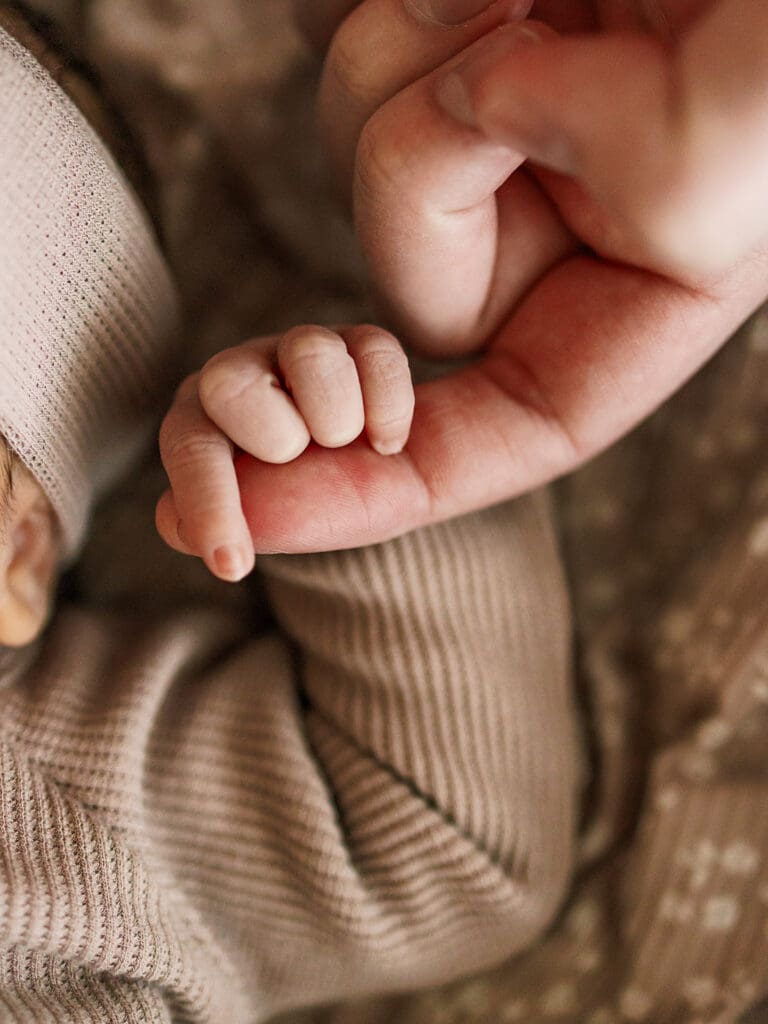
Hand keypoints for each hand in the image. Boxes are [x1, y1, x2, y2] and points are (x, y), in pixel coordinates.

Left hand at [156, 325, 412, 578]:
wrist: (414, 482)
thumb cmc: (333, 503)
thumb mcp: (281, 526)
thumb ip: (225, 521)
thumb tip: (173, 519)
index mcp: (205, 421)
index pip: (188, 446)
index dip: (208, 502)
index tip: (234, 566)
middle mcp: (241, 374)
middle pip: (227, 383)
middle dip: (278, 439)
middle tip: (301, 458)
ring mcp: (299, 350)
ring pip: (310, 353)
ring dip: (340, 421)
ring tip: (348, 443)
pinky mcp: (358, 339)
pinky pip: (376, 355)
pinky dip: (389, 412)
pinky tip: (385, 439)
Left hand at [211, 0, 764, 553]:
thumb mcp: (740, 150)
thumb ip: (640, 174)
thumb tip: (484, 109)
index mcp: (623, 309)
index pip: (484, 443)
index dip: (362, 497)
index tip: (243, 521)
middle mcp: (546, 239)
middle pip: (397, 276)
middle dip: (424, 164)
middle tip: (525, 36)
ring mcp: (483, 145)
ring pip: (352, 150)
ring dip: (413, 53)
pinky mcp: (435, 46)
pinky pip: (333, 50)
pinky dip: (380, 9)